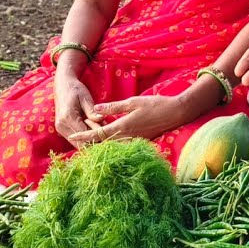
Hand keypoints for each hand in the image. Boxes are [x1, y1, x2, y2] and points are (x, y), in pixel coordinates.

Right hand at [53, 73, 102, 140]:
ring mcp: (60, 129)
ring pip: (77, 143)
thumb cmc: (76, 90)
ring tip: (98, 127)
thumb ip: (92, 112)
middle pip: (80, 142)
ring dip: (89, 139)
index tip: (107, 128)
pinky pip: (75, 139)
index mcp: (68, 117)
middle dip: (94, 139)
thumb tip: (101, 120)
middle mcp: (61, 125)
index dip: (97, 133)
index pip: (85, 133)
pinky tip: (91, 127)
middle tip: (104, 130)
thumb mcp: (86, 98)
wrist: (63, 86)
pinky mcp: (61, 130)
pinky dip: (84, 136)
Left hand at [66, 94, 191, 146]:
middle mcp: (126, 137)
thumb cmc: (156, 105)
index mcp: (122, 127)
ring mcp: (133, 141)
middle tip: (74, 140)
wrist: (177, 114)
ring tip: (86, 141)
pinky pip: (120, 144)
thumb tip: (95, 109)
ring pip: (111, 145)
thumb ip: (113, 107)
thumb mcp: (133, 102)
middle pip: (102, 144)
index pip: (97, 134)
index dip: (83, 136)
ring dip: (98, 144)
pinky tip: (106, 139)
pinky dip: (110, 143)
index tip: (71, 137)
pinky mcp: (139, 141)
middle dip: (88, 143)